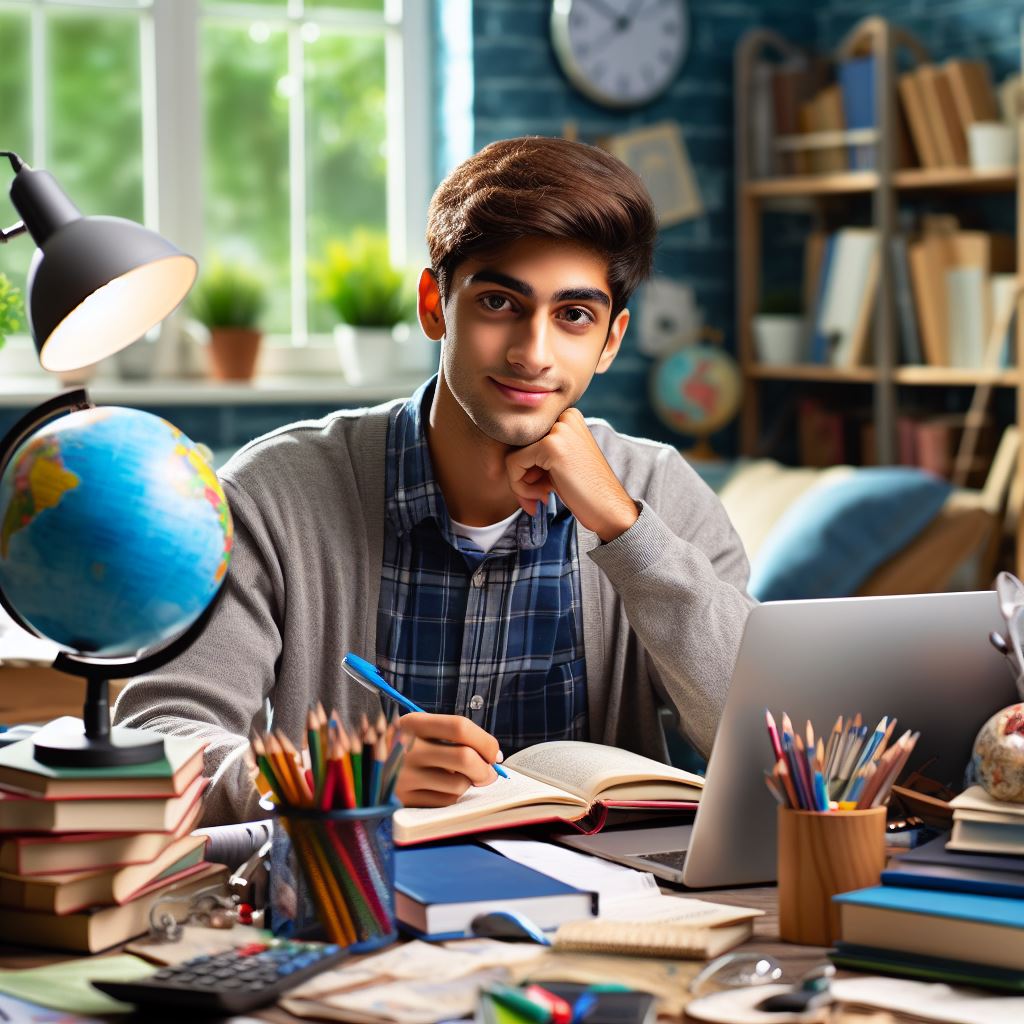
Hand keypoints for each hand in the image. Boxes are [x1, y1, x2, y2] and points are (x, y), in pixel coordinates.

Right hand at [395, 713, 500, 807]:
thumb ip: (451, 736)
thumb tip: (491, 757)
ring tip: (462, 778)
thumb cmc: (401, 746)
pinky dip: (452, 796)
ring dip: (468, 784)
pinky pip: (444, 802)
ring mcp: (404, 777)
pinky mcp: (403, 801)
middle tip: (488, 773)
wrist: (358, 768)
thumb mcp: (417, 729)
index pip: (459, 727)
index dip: (485, 740)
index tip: (493, 752)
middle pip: (464, 758)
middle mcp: (407, 749)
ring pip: (458, 784)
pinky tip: (443, 788)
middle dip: (485, 768)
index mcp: (412, 724)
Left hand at [505, 408, 639, 542]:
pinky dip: (521, 486)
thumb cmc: (585, 490)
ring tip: (543, 496)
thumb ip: (536, 452)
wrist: (610, 509)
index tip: (540, 487)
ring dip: (521, 483)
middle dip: (523, 476)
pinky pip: (514, 464)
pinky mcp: (550, 445)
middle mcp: (564, 416)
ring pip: (513, 455)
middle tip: (539, 495)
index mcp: (568, 416)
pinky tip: (543, 496)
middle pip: (518, 445)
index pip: (528, 438)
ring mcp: (558, 429)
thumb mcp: (561, 462)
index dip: (528, 466)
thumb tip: (500, 456)